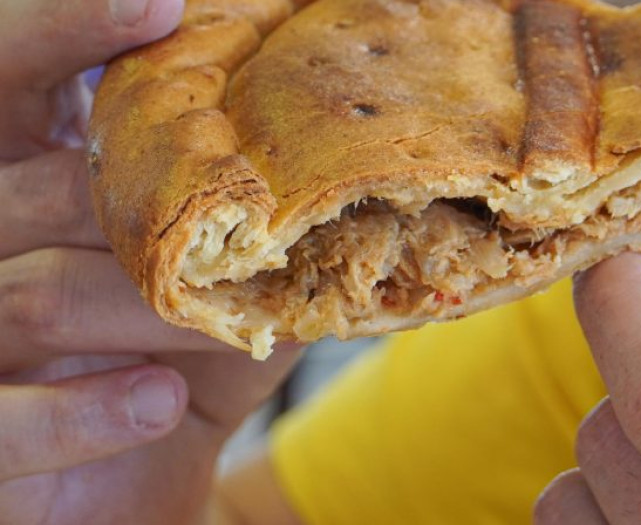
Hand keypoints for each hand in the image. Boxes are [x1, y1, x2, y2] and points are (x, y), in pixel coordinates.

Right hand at [0, 1, 299, 522]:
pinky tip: (155, 403)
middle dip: (151, 222)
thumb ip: (253, 250)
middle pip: (42, 192)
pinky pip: (1, 421)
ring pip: (34, 294)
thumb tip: (356, 193)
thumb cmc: (167, 383)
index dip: (62, 35)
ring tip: (220, 336)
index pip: (17, 86)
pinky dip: (82, 413)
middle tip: (243, 242)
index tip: (155, 3)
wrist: (124, 506)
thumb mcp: (220, 310)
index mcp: (29, 194)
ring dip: (143, 316)